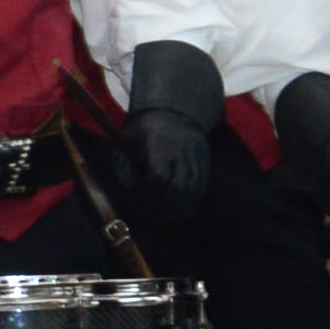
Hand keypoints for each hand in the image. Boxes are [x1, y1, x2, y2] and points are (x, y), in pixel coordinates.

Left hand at [113, 42, 225, 223]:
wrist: (174, 110)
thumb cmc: (144, 128)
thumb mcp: (127, 140)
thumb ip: (124, 164)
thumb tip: (130, 189)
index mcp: (159, 144)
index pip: (158, 176)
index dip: (148, 192)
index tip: (139, 198)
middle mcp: (181, 151)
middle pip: (177, 186)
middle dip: (163, 206)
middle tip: (151, 216)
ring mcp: (196, 156)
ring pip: (192, 188)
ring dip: (179, 208)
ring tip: (166, 218)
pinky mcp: (205, 162)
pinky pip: (201, 186)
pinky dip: (192, 202)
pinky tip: (182, 211)